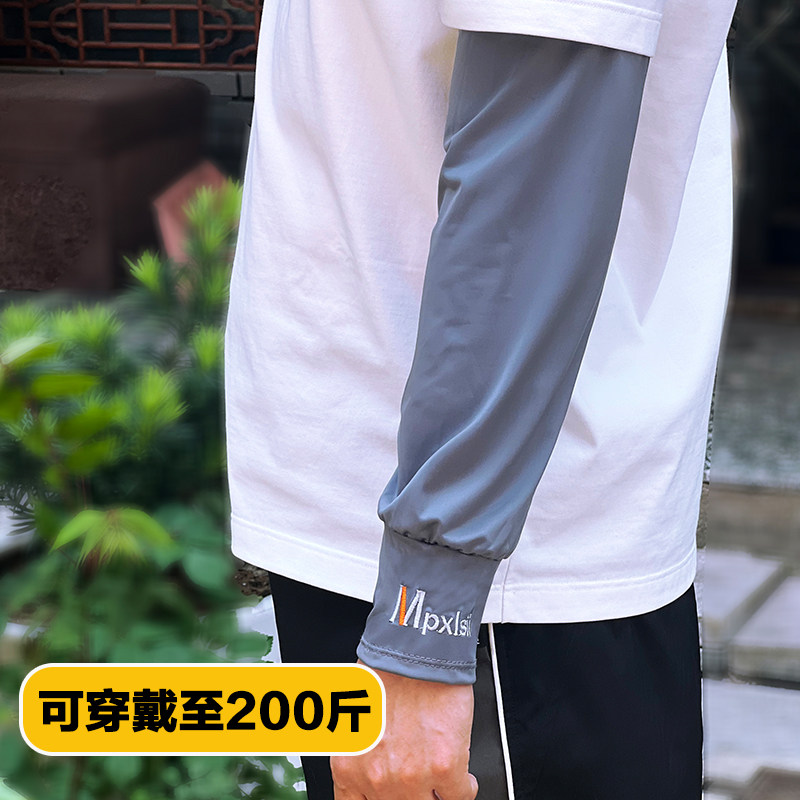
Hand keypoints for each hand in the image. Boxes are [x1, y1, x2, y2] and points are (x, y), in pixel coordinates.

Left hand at [330, 660, 477, 799]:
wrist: (416, 649)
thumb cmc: (387, 671)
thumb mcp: (355, 718)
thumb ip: (362, 751)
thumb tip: (373, 767)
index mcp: (349, 765)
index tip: (387, 796)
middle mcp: (378, 777)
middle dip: (408, 794)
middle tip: (417, 780)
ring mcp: (411, 777)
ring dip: (436, 793)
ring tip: (441, 780)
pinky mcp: (445, 768)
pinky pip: (459, 796)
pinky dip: (464, 787)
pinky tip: (462, 776)